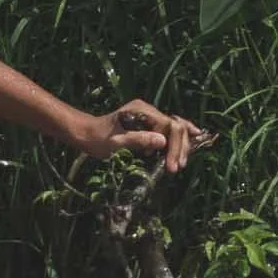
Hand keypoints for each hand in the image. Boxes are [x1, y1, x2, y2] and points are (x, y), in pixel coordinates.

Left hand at [81, 99, 209, 171]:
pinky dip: (179, 137)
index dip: (174, 146)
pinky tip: (193, 139)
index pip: (169, 126)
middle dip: (180, 146)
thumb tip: (163, 141)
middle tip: (177, 167)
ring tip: (182, 162)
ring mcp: (149, 116)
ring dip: (181, 144)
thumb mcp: (115, 142)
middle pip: (175, 125)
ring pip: (175, 127)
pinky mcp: (148, 124)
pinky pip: (169, 129)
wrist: (84, 133)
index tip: (171, 166)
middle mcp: (148, 110)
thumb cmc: (96, 138)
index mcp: (141, 111)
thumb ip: (138, 140)